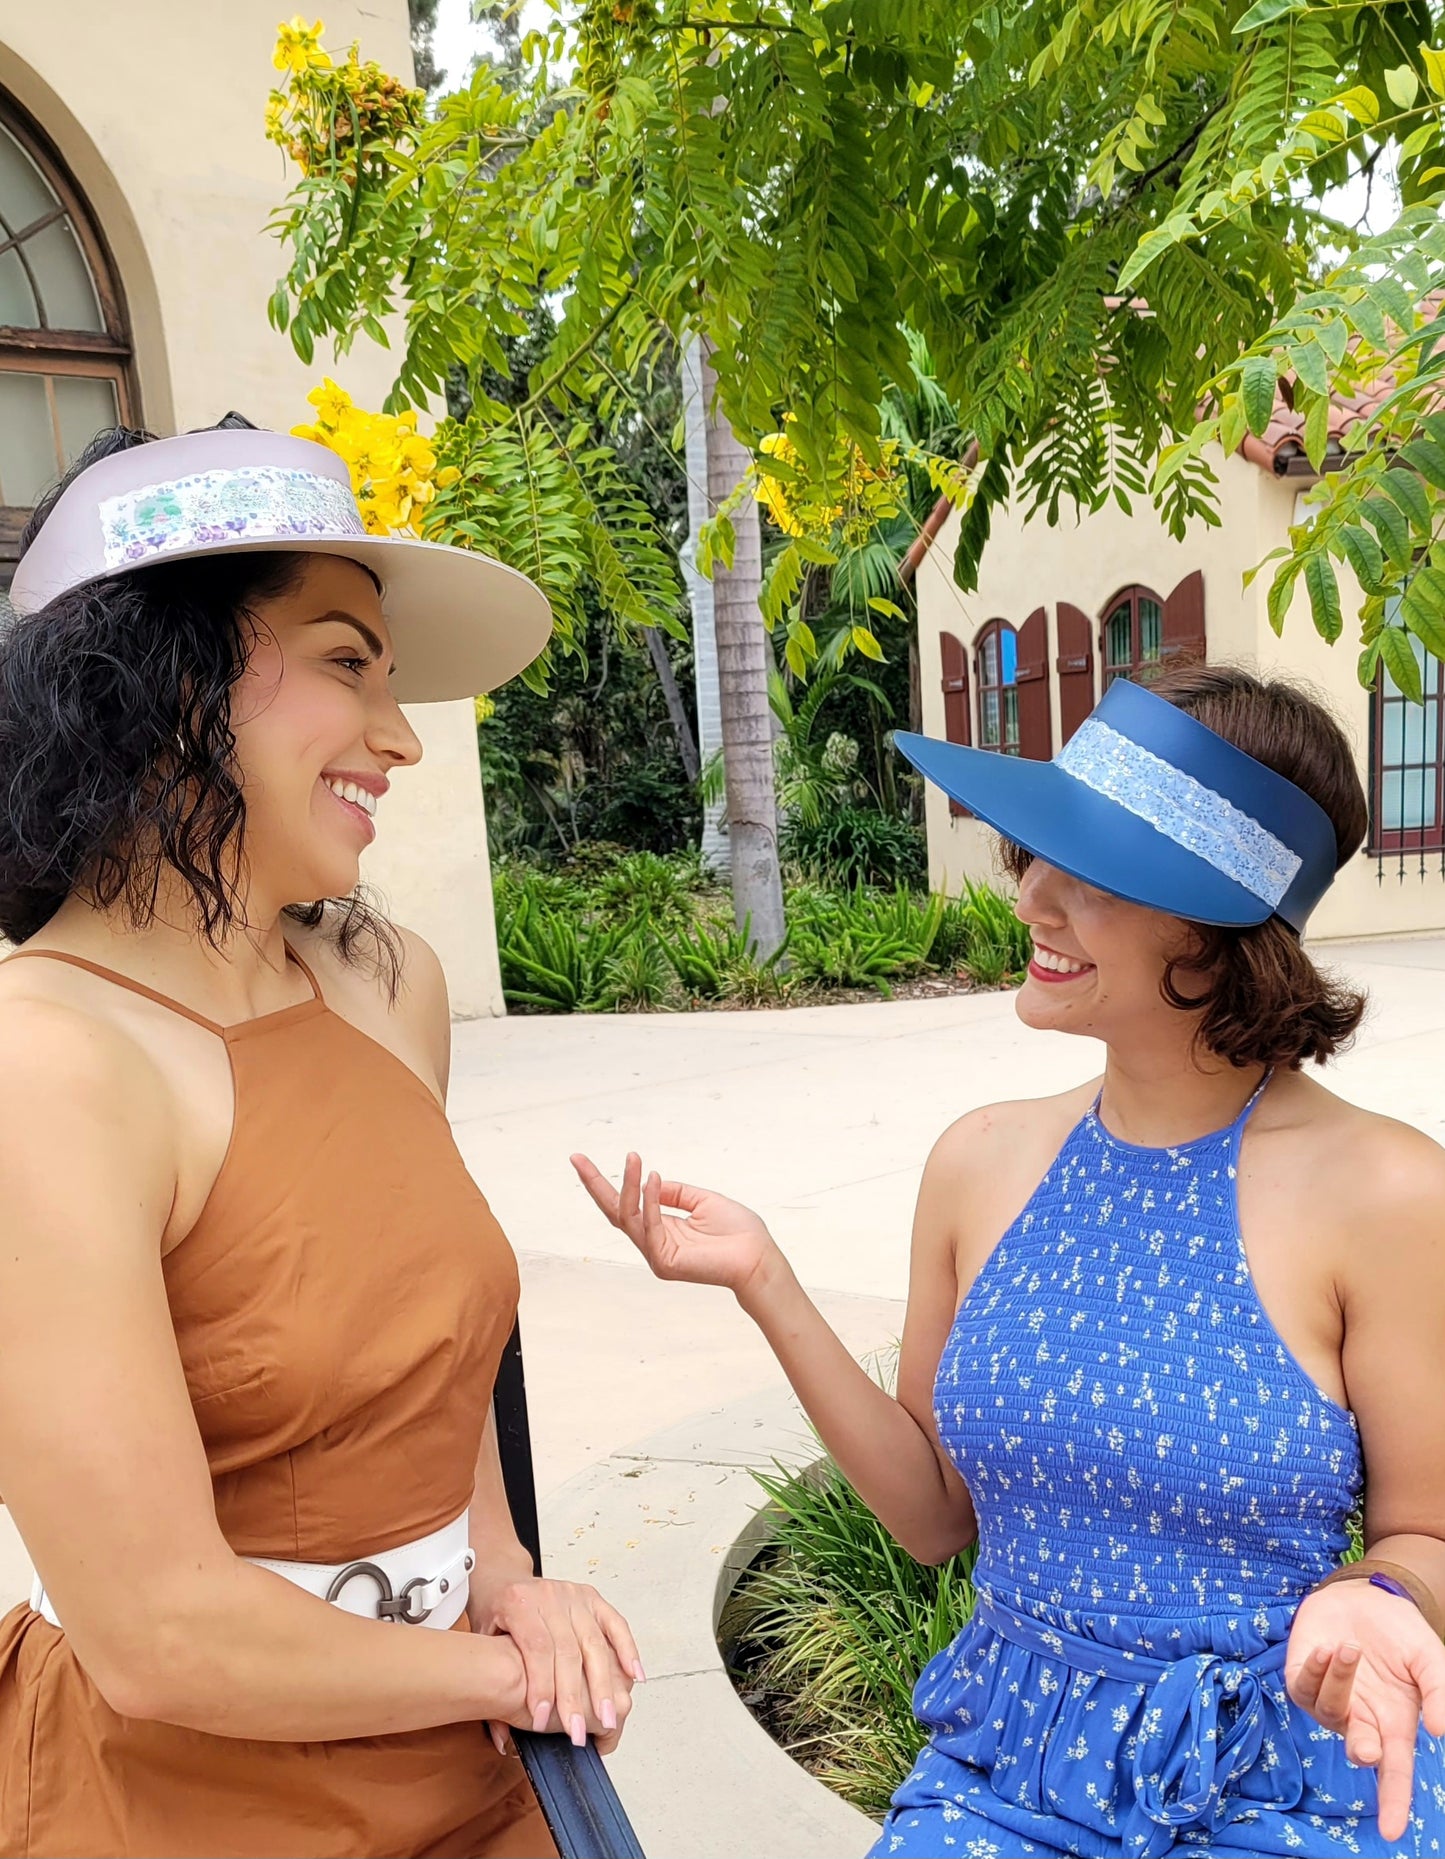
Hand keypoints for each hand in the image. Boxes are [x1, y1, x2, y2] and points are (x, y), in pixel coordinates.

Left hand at [472, 1576, 640, 1756]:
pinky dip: (627, 1651)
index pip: (536, 1647)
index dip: (541, 1685)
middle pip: (567, 1650)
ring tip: (608, 1718)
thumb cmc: (495, 1614)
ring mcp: (575, 1595)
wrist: (503, 1578)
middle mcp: (550, 1596)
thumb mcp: (480, 1643)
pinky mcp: (592, 1598)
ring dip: (603, 1684)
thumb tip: (501, 1741)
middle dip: (574, 1696)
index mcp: (519, 1603)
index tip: (542, 1721)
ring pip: (594, 1642)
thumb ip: (488, 1690)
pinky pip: (615, 1624)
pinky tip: (633, 1677)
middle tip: (577, 1732)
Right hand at [571, 1151, 783, 1302]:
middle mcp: (654, 1243)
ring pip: (628, 1216)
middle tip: (576, 1158)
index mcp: (662, 1230)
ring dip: (628, 1184)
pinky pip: (650, 1225)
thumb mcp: (703, 1201)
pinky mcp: (664, 1262)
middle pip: (615, 1212)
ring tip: (633, 1158)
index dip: (606, 1183)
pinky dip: (651, 1200)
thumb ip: (676, 1193)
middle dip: (595, 1185)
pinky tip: (654, 1178)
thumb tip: (653, 1180)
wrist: (758, 1256)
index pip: (627, 1205)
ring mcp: (656, 1255)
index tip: (584, 1160)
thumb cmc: (738, 1232)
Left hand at [1286, 1581, 1444, 1839]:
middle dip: (1361, 1748)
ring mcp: (1329, 1700)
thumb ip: (1440, 1692)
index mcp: (1393, 1724)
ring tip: (1352, 1646)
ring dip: (1340, 1679)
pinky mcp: (1301, 1677)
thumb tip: (1441, 1732)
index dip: (1394, 1803)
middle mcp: (1360, 1719)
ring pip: (1329, 1708)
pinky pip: (1302, 1686)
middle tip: (1367, 1746)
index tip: (1393, 1832)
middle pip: (1358, 1749)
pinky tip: (1327, 1647)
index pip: (1395, 1773)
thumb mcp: (1430, 1661)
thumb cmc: (1400, 1636)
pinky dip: (1315, 1668)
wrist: (1366, 1597)